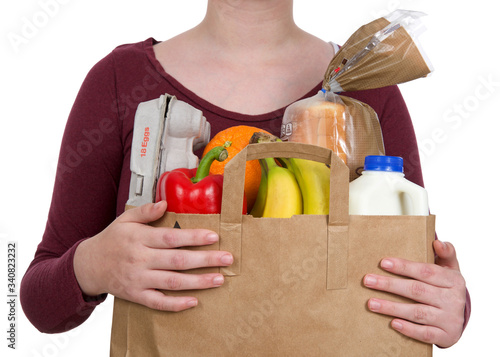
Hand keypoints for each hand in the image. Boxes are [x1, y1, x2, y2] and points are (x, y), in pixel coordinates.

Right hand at [74, 201, 232, 311]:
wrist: (87, 266)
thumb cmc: (111, 240)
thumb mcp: (124, 220)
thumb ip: (145, 212)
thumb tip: (165, 203)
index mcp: (139, 239)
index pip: (171, 238)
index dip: (193, 237)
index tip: (214, 236)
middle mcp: (140, 260)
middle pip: (177, 261)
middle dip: (205, 260)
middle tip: (226, 258)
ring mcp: (138, 280)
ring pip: (172, 282)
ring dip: (198, 282)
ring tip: (218, 278)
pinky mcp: (136, 295)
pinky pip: (158, 302)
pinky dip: (176, 304)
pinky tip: (194, 301)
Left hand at [363, 239, 465, 347]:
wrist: (461, 318)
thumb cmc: (447, 287)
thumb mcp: (450, 269)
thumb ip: (446, 253)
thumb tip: (438, 242)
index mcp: (453, 280)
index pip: (426, 271)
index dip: (404, 266)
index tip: (383, 263)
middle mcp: (453, 300)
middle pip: (417, 290)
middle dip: (390, 285)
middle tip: (368, 280)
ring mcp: (450, 319)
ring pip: (418, 312)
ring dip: (392, 308)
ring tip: (371, 303)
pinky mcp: (446, 336)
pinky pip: (425, 334)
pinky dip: (409, 329)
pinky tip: (393, 323)